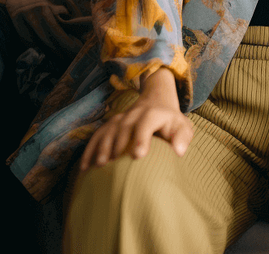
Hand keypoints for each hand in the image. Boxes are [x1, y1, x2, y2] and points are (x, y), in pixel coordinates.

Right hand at [79, 67, 193, 171]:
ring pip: (109, 129)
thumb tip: (179, 151)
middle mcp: (135, 113)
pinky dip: (90, 149)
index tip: (138, 155)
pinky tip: (84, 168)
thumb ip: (183, 137)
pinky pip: (98, 135)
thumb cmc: (171, 123)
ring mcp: (121, 118)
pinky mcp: (111, 125)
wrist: (157, 100)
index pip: (147, 122)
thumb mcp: (182, 126)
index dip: (141, 137)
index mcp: (154, 114)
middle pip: (124, 126)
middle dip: (117, 144)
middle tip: (111, 164)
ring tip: (98, 166)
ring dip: (102, 146)